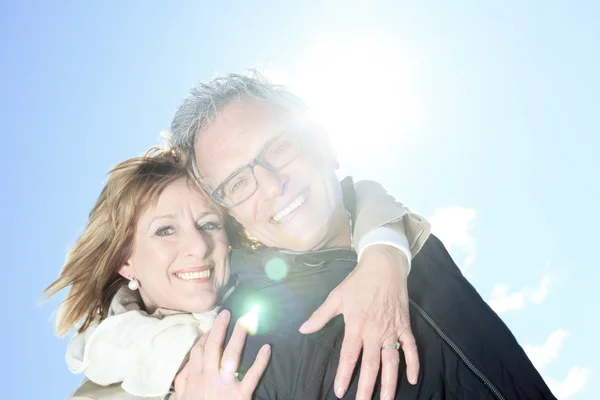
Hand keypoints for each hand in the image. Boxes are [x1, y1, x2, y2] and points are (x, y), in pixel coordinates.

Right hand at [175, 310, 270, 399]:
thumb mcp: (184, 398)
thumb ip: (183, 381)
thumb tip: (185, 365)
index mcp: (195, 377)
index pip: (199, 350)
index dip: (206, 335)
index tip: (214, 326)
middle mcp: (209, 376)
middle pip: (213, 346)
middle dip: (220, 327)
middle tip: (227, 312)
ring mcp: (225, 384)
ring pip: (231, 355)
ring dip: (239, 336)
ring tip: (247, 321)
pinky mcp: (241, 395)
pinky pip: (252, 375)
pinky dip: (261, 361)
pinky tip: (267, 348)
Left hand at [299, 245, 418, 398]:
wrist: (384, 266)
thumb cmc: (358, 282)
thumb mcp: (336, 297)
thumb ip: (320, 316)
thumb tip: (303, 329)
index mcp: (356, 325)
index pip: (349, 355)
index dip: (343, 374)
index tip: (339, 391)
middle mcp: (374, 331)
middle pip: (370, 364)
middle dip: (366, 387)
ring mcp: (391, 329)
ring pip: (391, 361)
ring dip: (390, 383)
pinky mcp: (405, 325)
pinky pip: (411, 348)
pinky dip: (413, 363)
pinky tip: (413, 379)